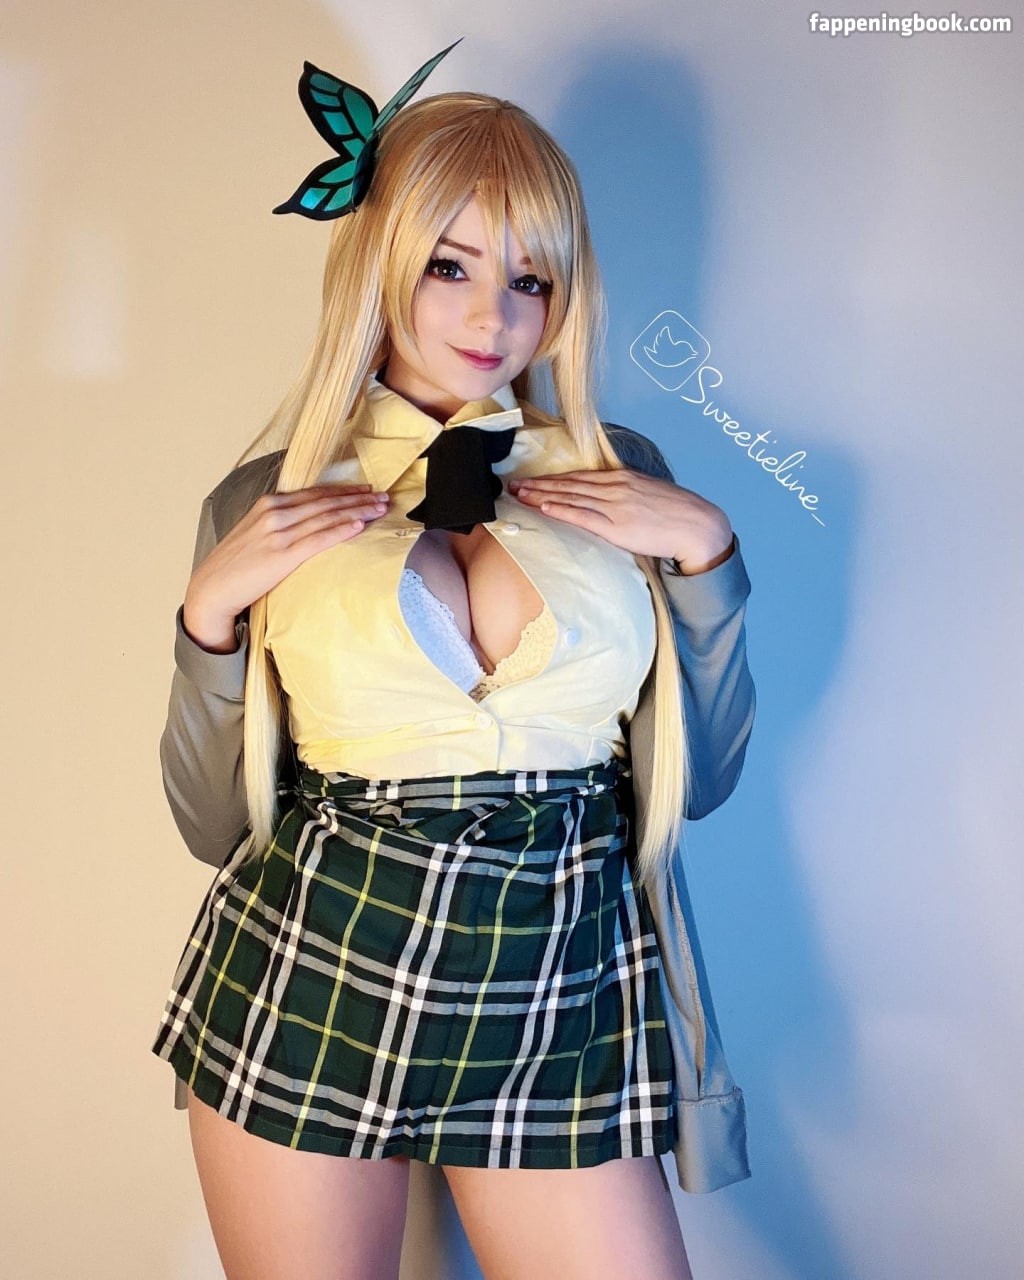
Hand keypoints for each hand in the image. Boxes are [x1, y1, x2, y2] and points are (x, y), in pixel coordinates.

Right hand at [183, 484, 389, 649]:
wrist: (212, 588)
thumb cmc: (235, 564)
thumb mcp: (256, 532)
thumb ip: (280, 522)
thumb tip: (306, 520)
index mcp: (269, 504)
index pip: (315, 493)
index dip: (344, 490)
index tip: (367, 489)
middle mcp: (274, 513)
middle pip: (326, 501)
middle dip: (358, 498)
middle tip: (384, 496)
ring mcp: (278, 533)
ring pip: (327, 517)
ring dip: (357, 511)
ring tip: (380, 509)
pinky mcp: (282, 555)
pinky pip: (319, 539)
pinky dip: (341, 530)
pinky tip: (360, 527)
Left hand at [506, 470, 733, 573]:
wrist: (698, 525)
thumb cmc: (676, 514)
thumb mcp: (648, 495)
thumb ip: (625, 495)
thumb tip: (607, 501)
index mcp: (621, 479)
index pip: (578, 477)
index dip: (551, 479)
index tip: (530, 480)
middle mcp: (614, 488)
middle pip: (568, 484)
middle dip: (537, 485)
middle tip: (512, 485)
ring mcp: (615, 506)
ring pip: (570, 497)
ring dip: (541, 496)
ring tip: (518, 496)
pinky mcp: (617, 526)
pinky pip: (583, 516)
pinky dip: (561, 510)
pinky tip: (543, 507)